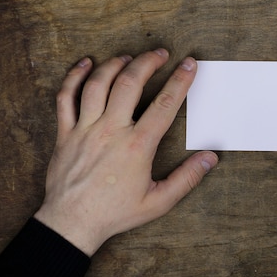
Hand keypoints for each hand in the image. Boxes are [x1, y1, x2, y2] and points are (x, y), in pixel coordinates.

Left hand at [34, 49, 217, 255]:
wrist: (72, 222)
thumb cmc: (115, 213)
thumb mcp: (159, 201)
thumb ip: (187, 178)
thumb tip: (210, 159)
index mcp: (137, 146)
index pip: (164, 104)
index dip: (180, 81)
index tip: (189, 64)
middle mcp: (111, 131)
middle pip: (130, 83)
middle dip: (148, 62)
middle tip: (160, 53)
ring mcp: (85, 129)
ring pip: (99, 84)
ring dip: (116, 65)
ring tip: (129, 57)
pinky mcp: (66, 133)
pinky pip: (66, 97)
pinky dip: (74, 77)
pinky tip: (85, 64)